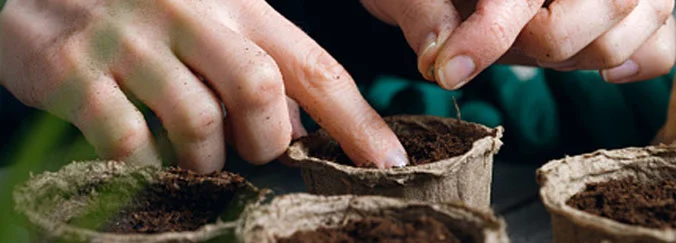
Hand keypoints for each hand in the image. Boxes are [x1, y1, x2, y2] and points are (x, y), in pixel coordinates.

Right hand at [0, 0, 407, 171]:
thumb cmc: (143, 11)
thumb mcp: (212, 23)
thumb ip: (258, 68)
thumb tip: (298, 132)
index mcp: (236, 2)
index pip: (312, 66)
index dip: (356, 120)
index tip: (386, 161)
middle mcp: (190, 14)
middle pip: (262, 91)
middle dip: (269, 141)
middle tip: (255, 152)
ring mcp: (132, 41)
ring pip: (201, 123)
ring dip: (208, 159)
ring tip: (196, 156)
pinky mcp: (76, 72)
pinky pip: (130, 142)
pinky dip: (148, 166)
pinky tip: (146, 160)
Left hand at [362, 0, 674, 88]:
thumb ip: (425, 11)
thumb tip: (437, 59)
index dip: (485, 36)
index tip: (448, 71)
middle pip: (606, 4)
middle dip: (544, 42)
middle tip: (502, 44)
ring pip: (634, 25)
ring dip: (577, 55)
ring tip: (536, 42)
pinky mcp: (654, 5)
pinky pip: (662, 46)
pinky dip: (632, 63)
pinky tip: (596, 68)